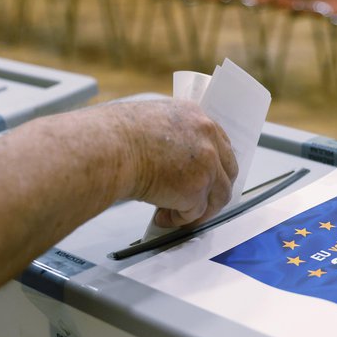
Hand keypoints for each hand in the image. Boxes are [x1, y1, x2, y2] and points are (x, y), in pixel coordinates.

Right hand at [109, 99, 237, 227]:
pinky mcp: (196, 190)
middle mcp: (207, 138)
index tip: (207, 178)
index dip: (215, 165)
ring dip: (198, 209)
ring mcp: (206, 165)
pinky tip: (162, 217)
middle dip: (214, 190)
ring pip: (217, 196)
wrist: (109, 148)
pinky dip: (179, 220)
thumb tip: (172, 162)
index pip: (220, 144)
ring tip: (176, 214)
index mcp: (195, 116)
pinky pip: (195, 213)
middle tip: (198, 202)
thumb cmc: (116, 136)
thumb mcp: (152, 123)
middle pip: (227, 171)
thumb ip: (172, 138)